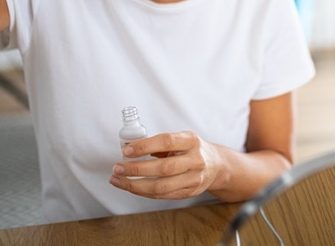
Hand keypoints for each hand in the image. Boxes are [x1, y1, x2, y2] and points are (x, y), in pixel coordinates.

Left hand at [109, 131, 224, 199]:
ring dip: (135, 185)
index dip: (145, 146)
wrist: (216, 165)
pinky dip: (144, 192)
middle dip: (136, 169)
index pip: (166, 142)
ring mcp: (194, 179)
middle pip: (163, 168)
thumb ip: (160, 143)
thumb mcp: (182, 139)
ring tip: (118, 180)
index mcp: (191, 141)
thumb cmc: (192, 149)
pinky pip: (162, 196)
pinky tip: (131, 187)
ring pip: (161, 187)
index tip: (126, 150)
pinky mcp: (189, 193)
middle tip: (117, 168)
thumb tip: (130, 147)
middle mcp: (195, 160)